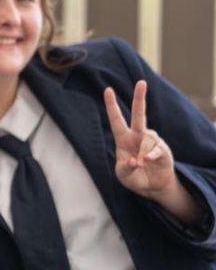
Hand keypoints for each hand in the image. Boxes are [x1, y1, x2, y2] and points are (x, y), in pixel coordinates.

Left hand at [104, 80, 177, 196]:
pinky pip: (157, 149)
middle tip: (141, 83)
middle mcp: (138, 136)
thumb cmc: (134, 177)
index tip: (108, 90)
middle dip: (140, 98)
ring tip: (141, 164)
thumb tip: (134, 160)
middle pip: (139, 114)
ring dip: (142, 152)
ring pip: (148, 137)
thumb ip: (125, 168)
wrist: (152, 186)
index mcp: (123, 139)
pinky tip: (148, 161)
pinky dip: (151, 155)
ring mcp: (151, 142)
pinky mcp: (163, 149)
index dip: (112, 105)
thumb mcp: (123, 175)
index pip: (116, 120)